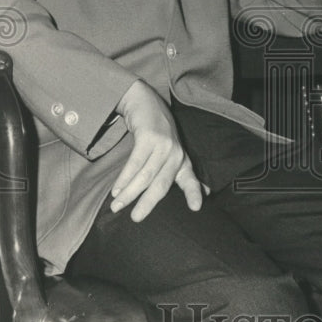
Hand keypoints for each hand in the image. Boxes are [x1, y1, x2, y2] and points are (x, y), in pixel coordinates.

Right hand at [110, 80, 202, 221]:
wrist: (146, 103)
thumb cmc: (158, 134)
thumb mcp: (171, 154)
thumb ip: (181, 174)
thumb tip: (205, 194)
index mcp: (182, 162)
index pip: (191, 181)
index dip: (194, 194)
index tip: (196, 208)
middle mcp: (176, 154)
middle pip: (162, 184)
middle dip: (148, 202)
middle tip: (135, 218)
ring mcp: (163, 145)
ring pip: (146, 175)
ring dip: (129, 192)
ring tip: (117, 206)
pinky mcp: (149, 137)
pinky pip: (135, 162)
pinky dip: (125, 177)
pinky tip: (117, 188)